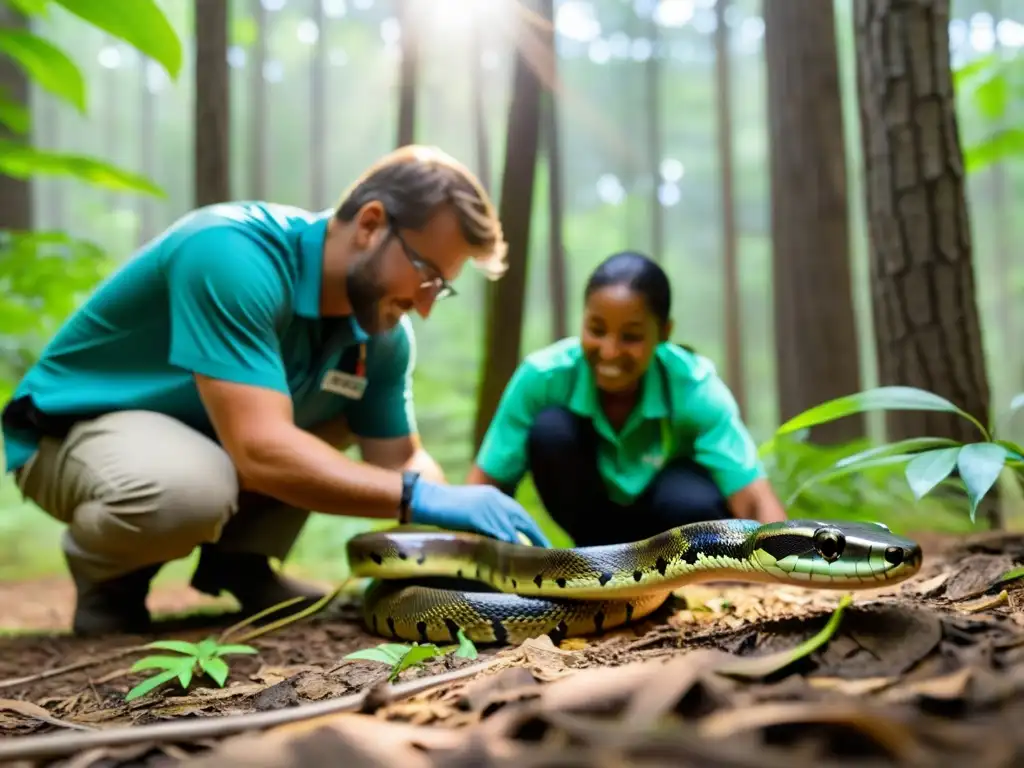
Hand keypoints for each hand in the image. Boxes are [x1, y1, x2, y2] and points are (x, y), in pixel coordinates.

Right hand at [409, 479, 550, 546]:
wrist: (427, 499)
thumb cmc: (447, 509)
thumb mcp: (472, 511)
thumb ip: (488, 521)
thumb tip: (502, 540)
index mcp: (495, 496)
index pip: (520, 515)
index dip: (533, 530)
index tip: (543, 543)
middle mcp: (495, 500)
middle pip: (522, 520)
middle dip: (536, 536)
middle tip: (547, 552)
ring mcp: (486, 507)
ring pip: (510, 528)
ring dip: (523, 544)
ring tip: (533, 560)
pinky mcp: (476, 514)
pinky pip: (495, 531)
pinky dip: (505, 542)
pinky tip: (513, 553)